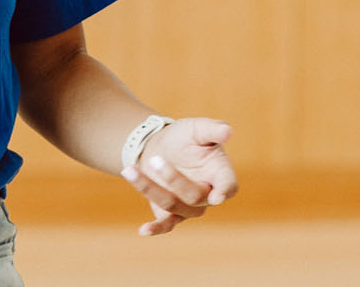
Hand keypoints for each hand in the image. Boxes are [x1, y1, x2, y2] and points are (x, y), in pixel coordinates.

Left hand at [119, 117, 236, 236]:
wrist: (160, 147)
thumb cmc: (184, 138)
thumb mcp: (197, 128)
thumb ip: (212, 129)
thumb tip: (228, 131)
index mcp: (220, 173)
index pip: (229, 186)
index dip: (224, 190)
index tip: (217, 196)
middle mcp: (208, 194)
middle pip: (195, 196)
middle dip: (173, 178)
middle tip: (154, 159)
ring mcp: (190, 207)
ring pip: (173, 205)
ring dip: (150, 189)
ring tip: (130, 170)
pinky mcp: (171, 214)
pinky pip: (166, 224)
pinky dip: (155, 228)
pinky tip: (143, 230)